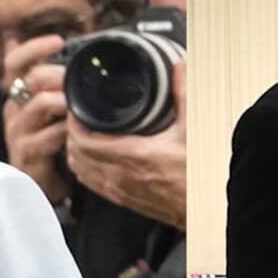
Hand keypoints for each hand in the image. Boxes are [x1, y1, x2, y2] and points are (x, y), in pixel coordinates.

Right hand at [1, 36, 71, 204]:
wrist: (43, 185)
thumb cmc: (50, 146)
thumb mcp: (53, 113)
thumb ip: (57, 88)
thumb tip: (70, 55)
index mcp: (18, 96)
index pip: (16, 62)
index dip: (34, 48)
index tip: (58, 41)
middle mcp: (14, 110)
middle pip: (32, 78)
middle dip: (62, 76)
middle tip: (83, 83)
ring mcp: (18, 131)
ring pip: (41, 103)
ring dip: (67, 102)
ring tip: (84, 108)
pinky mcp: (28, 152)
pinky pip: (51, 134)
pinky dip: (70, 131)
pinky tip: (80, 133)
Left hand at [65, 60, 185, 229]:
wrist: (205, 208)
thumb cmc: (200, 177)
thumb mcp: (194, 130)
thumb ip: (184, 96)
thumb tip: (180, 69)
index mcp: (133, 156)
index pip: (84, 141)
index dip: (74, 122)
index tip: (77, 107)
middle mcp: (121, 176)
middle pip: (76, 154)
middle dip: (72, 133)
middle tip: (78, 116)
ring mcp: (120, 190)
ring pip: (80, 171)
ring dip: (77, 152)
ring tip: (84, 135)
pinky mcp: (124, 200)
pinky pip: (92, 184)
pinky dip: (86, 168)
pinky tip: (95, 158)